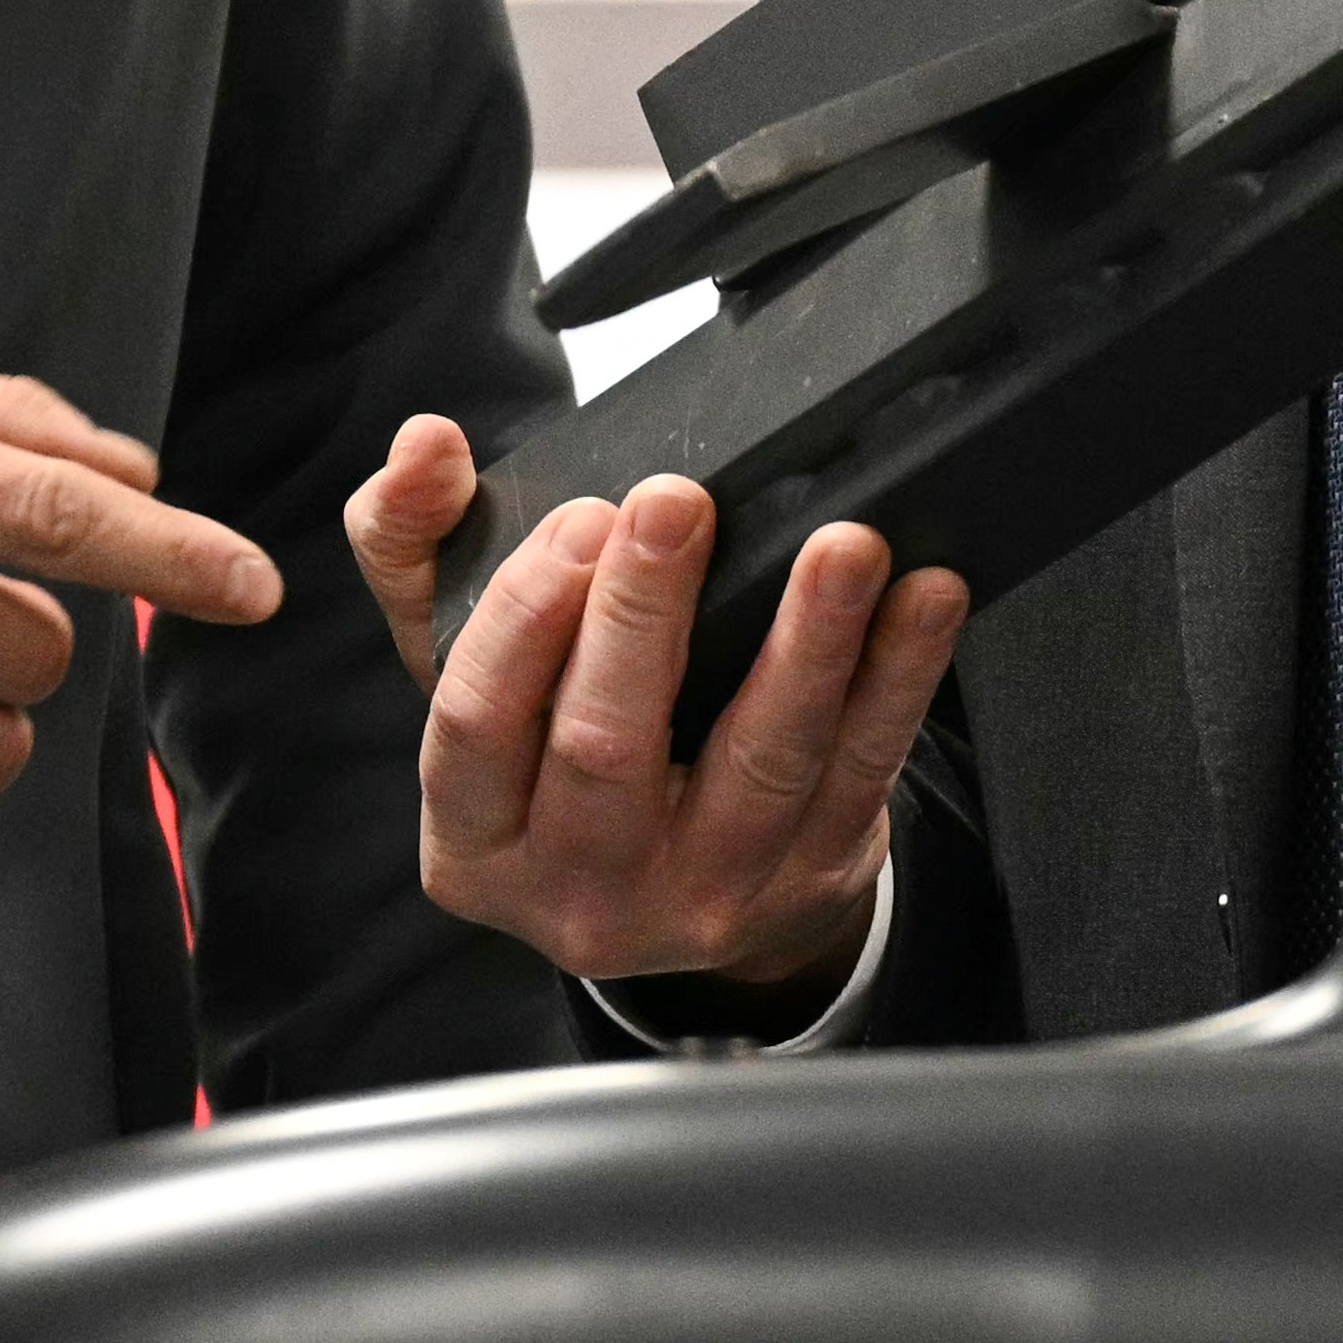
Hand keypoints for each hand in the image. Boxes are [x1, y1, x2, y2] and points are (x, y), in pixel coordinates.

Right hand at [345, 425, 968, 989]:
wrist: (673, 883)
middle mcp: (577, 887)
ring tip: (842, 546)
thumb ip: (417, 544)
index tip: (579, 520)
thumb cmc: (553, 742)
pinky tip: (925, 596)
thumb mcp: (465, 665)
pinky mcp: (808, 880)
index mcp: (475, 839)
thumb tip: (424, 444)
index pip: (474, 723)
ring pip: (759, 765)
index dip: (525, 619)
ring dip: (809, 644)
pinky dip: (900, 677)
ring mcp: (701, 897)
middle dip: (645, 617)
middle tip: (677, 504)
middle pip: (605, 749)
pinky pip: (863, 770)